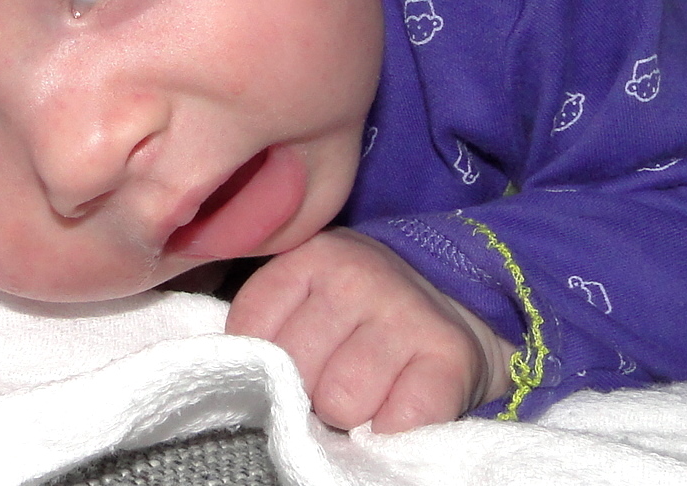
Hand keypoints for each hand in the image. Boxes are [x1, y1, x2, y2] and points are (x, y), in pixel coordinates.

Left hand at [225, 228, 515, 432]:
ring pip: (341, 401)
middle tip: (333, 379)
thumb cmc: (360, 319)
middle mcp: (355, 273)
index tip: (285, 364)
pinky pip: (397, 422)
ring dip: (352, 415)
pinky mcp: (448, 354)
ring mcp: (404, 310)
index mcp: (308, 256)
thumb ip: (265, 324)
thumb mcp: (306, 298)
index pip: (249, 331)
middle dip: (307, 391)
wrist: (458, 313)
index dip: (262, 364)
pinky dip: (394, 429)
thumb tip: (228, 372)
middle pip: (294, 370)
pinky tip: (400, 403)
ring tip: (368, 391)